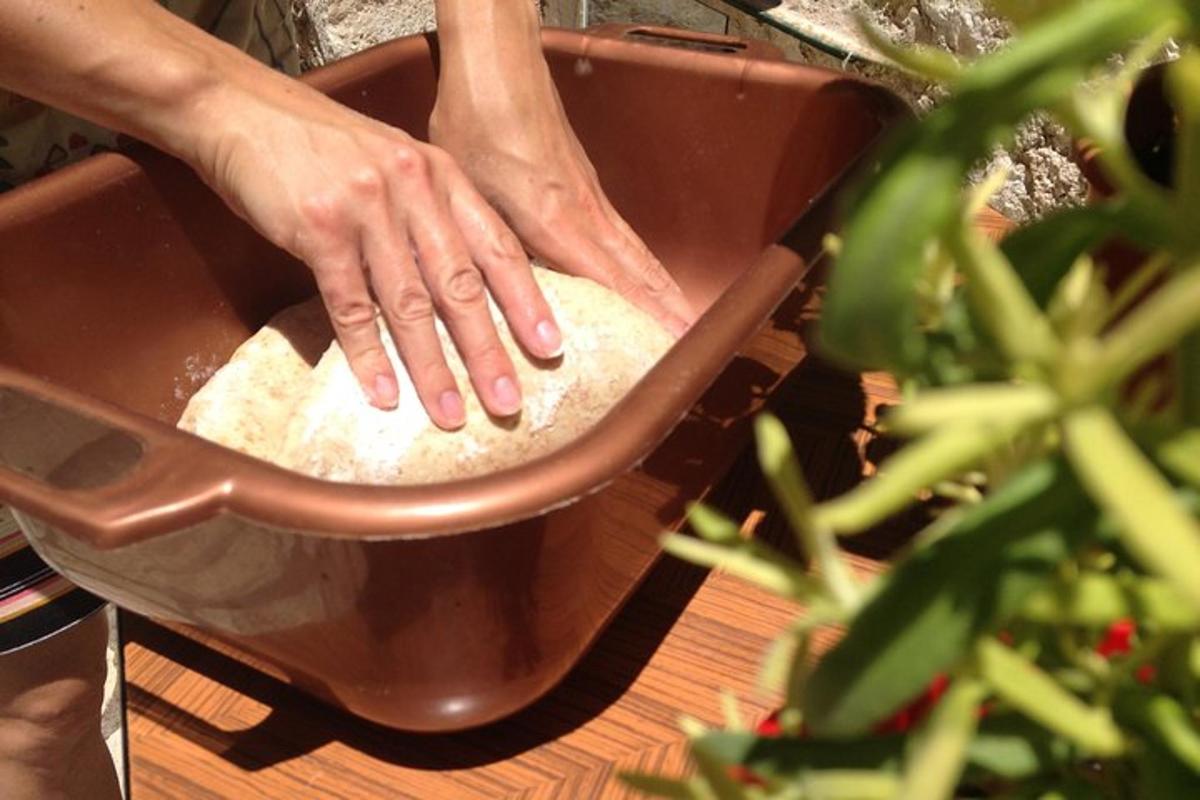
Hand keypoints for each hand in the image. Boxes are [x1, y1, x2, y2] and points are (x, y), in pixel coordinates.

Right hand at [191, 78, 562, 426]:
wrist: (241, 108)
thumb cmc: (321, 146)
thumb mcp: (393, 164)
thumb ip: (430, 212)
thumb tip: (463, 283)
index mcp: (441, 175)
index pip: (498, 247)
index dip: (527, 301)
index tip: (551, 348)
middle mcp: (414, 188)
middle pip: (462, 284)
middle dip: (488, 351)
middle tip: (509, 403)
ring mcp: (367, 208)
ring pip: (410, 303)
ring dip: (432, 367)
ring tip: (452, 415)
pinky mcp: (319, 228)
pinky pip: (351, 306)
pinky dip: (369, 355)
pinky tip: (384, 394)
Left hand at [430, 8, 694, 335]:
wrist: (497, 70)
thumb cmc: (477, 128)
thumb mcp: (471, 199)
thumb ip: (493, 253)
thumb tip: (497, 307)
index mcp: (558, 224)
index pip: (614, 285)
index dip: (642, 320)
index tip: (667, 348)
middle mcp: (587, 215)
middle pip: (640, 273)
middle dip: (667, 312)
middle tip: (691, 346)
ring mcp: (592, 199)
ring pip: (638, 254)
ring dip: (663, 291)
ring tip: (682, 322)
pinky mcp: (586, 186)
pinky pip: (625, 237)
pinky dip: (645, 265)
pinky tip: (644, 279)